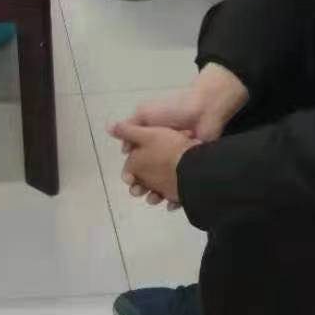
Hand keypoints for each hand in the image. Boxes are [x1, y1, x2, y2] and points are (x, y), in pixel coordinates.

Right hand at [108, 63, 247, 203]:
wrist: (205, 112)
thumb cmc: (173, 111)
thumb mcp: (146, 113)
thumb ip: (130, 126)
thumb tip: (110, 132)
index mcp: (151, 140)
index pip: (136, 160)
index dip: (131, 170)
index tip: (128, 178)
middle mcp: (162, 153)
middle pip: (148, 175)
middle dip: (140, 185)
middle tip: (137, 192)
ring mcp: (178, 162)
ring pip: (163, 185)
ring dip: (156, 194)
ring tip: (154, 199)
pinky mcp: (192, 169)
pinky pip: (182, 189)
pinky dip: (176, 199)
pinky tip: (171, 203)